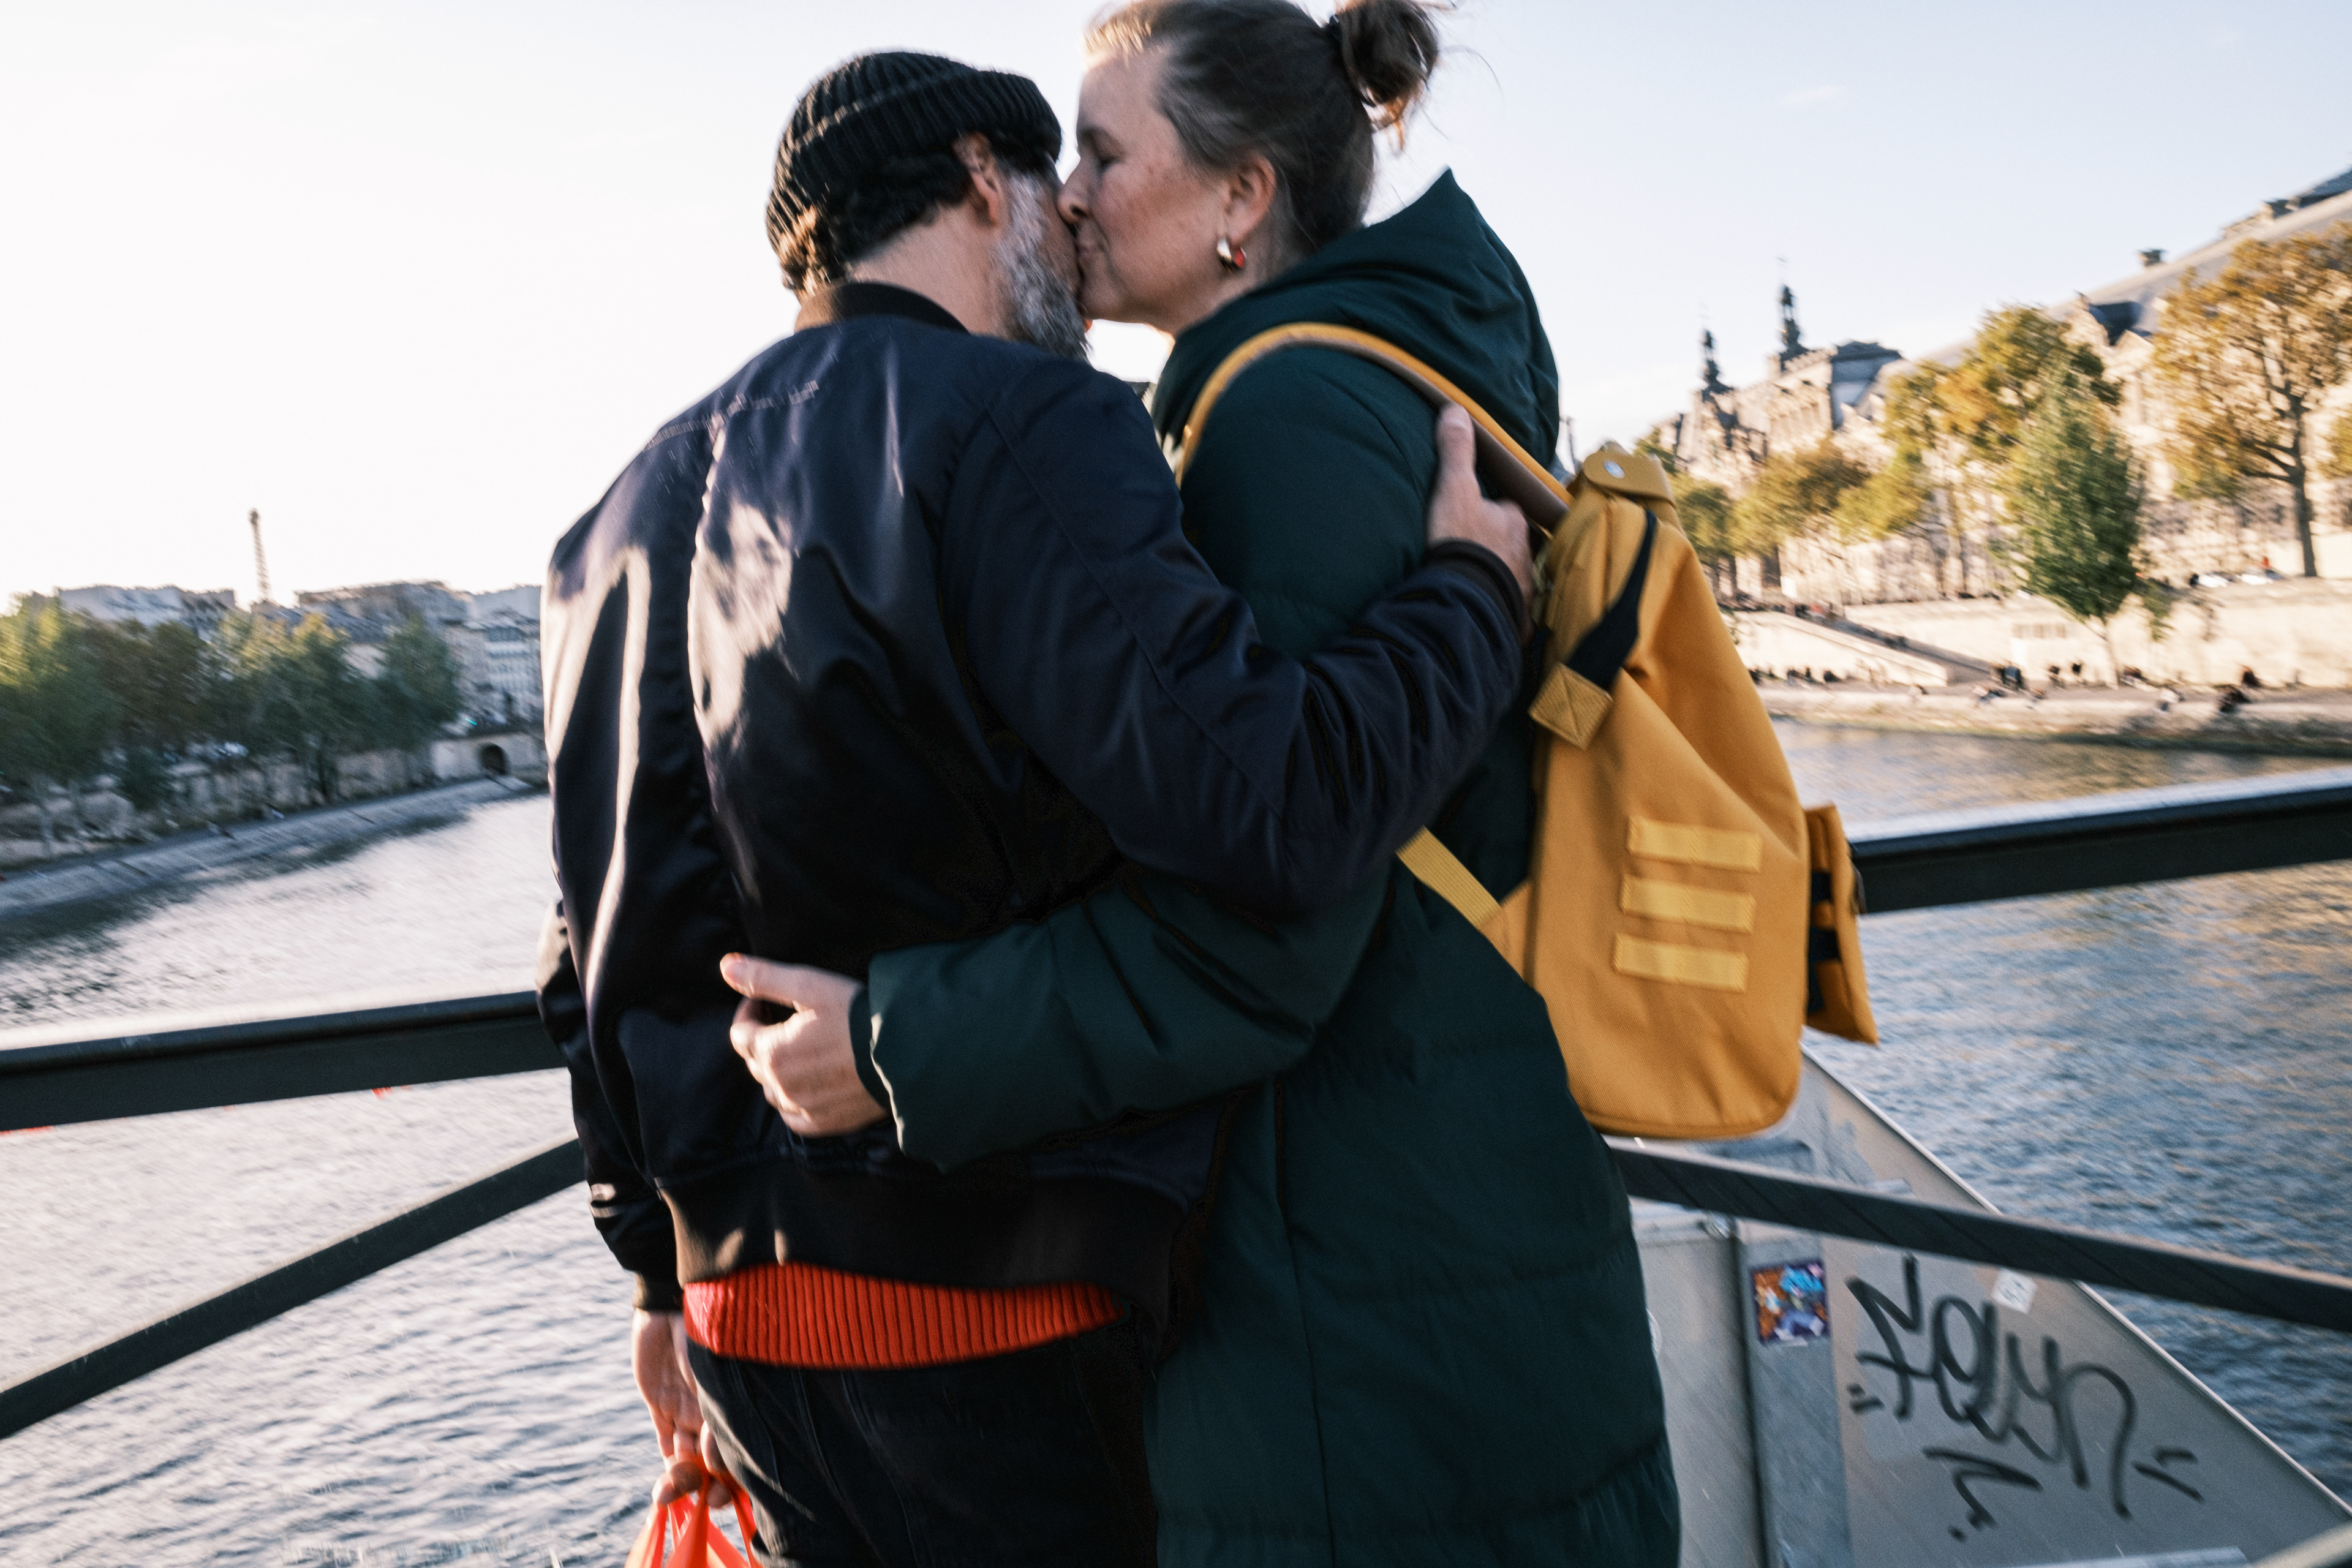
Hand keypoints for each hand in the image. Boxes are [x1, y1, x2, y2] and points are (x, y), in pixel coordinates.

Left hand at [632, 1308, 732, 1507]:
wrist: (668, 1307)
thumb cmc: (703, 1336)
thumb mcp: (714, 1380)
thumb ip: (716, 1422)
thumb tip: (717, 1466)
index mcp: (732, 1404)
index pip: (738, 1449)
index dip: (734, 1476)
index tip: (725, 1495)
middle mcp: (712, 1412)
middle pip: (713, 1460)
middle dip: (707, 1484)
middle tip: (699, 1501)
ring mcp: (687, 1410)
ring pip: (687, 1455)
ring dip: (680, 1478)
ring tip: (667, 1493)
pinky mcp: (661, 1405)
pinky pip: (665, 1439)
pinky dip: (667, 1461)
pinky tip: (666, 1478)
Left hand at [720, 954, 886, 1137]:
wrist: (906, 1051)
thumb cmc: (857, 1015)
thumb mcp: (810, 986)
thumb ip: (764, 977)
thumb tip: (727, 966)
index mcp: (771, 1051)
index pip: (739, 1035)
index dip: (748, 1013)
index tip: (764, 1002)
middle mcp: (780, 1085)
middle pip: (755, 1062)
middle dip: (763, 1040)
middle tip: (786, 1022)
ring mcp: (802, 1108)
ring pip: (773, 1090)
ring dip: (778, 1071)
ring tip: (801, 1051)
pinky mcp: (824, 1124)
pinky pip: (794, 1117)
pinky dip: (795, 1100)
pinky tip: (810, 1085)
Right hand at [1425, 403, 1532, 609]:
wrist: (1465, 601)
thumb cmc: (1462, 543)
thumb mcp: (1453, 490)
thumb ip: (1455, 452)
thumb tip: (1455, 409)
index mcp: (1514, 521)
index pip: (1507, 508)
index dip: (1492, 509)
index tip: (1473, 513)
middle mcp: (1525, 552)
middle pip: (1512, 542)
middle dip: (1498, 544)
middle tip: (1474, 548)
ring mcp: (1522, 586)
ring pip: (1512, 573)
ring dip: (1499, 574)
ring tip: (1477, 579)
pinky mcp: (1514, 615)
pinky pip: (1509, 608)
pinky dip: (1499, 606)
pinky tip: (1485, 608)